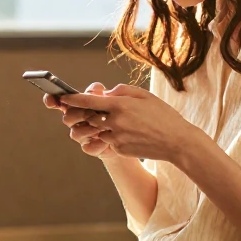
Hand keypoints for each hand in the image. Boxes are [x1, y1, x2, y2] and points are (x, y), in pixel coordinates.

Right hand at [45, 83, 118, 158]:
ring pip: (75, 133)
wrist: (130, 135)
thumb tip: (97, 90)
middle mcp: (77, 120)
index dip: (52, 100)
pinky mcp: (90, 148)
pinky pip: (88, 147)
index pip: (60, 100)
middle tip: (94, 113)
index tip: (54, 99)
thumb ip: (104, 91)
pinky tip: (106, 141)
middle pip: (67, 117)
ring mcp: (82, 135)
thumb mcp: (115, 98)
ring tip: (103, 127)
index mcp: (79, 105)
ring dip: (88, 129)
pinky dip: (97, 143)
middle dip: (80, 114)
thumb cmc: (120, 114)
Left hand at [61, 84, 201, 163]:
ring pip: (94, 132)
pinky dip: (109, 138)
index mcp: (120, 105)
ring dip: (96, 128)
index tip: (63, 98)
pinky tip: (125, 135)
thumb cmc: (163, 115)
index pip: (88, 101)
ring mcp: (116, 137)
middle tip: (83, 112)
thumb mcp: (144, 95)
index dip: (73, 99)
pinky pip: (106, 142)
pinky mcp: (119, 150)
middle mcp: (115, 121)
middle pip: (87, 118)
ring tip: (109, 125)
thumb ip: (122, 91)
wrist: (177, 142)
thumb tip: (105, 93)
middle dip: (81, 115)